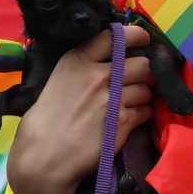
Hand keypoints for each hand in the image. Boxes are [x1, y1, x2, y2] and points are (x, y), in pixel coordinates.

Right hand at [7, 26, 152, 193]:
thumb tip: (117, 56)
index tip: (143, 40)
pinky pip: (146, 110)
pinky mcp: (122, 122)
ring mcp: (112, 99)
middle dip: (146, 72)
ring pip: (147, 89)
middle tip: (141, 79)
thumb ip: (86, 65)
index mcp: (78, 60)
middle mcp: (98, 75)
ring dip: (144, 95)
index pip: (116, 36)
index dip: (136, 36)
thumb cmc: (48, 119)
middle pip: (142, 64)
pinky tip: (129, 119)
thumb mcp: (60, 79)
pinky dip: (142, 114)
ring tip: (131, 103)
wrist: (45, 157)